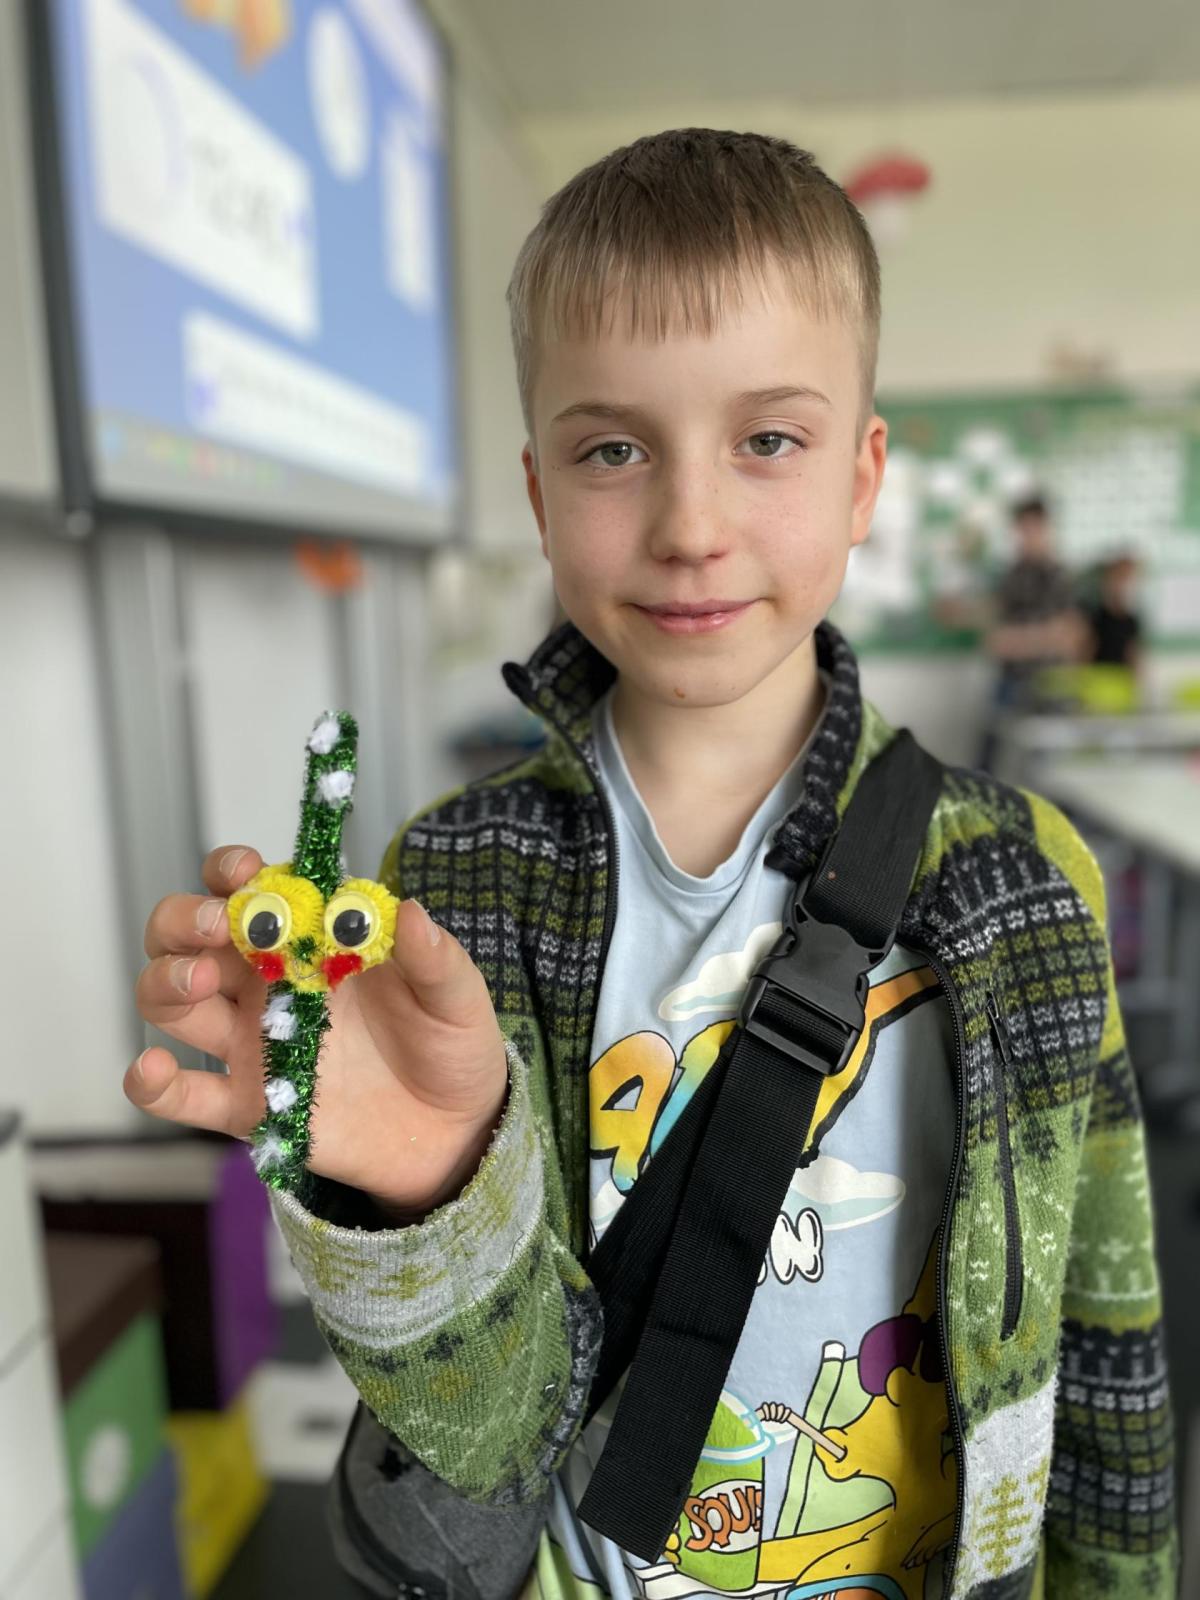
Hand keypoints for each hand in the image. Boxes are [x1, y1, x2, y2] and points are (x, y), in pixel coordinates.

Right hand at [125, 846, 509, 1214]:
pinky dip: (152, 1083)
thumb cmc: (451, 1046)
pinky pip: (183, 1096)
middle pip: (185, 936)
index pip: (248, 889)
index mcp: (310, 942)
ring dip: (166, 982)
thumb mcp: (456, 997)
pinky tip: (153, 1069)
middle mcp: (266, 985)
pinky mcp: (249, 1106)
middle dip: (183, 920)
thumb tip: (410, 912)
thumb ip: (433, 957)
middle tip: (216, 927)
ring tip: (201, 982)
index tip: (244, 873)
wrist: (455, 1132)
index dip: (231, 872)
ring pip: (171, 1002)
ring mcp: (251, 1044)